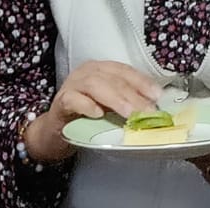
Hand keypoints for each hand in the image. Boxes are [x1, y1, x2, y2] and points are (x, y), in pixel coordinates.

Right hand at [20, 61, 161, 163]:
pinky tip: (98, 114)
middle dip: (132, 94)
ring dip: (114, 99)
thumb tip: (149, 107)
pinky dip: (87, 106)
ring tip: (128, 113)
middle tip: (146, 111)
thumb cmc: (82, 121)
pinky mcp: (60, 103)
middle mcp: (86, 73)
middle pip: (112, 78)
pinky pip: (74, 100)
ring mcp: (72, 86)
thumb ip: (124, 104)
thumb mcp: (107, 109)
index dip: (141, 82)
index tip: (156, 96)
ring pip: (95, 85)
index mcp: (100, 70)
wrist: (53, 135)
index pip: (124, 71)